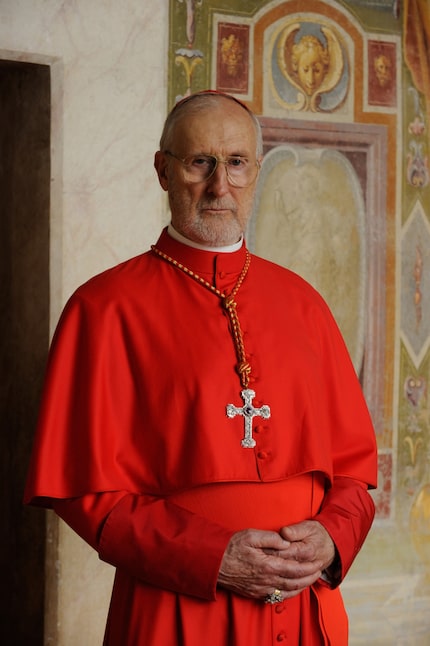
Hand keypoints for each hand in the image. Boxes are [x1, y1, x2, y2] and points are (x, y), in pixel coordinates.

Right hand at [217, 522, 334, 600]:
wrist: (213, 563)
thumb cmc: (231, 547)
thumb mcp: (250, 535)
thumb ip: (271, 538)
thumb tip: (286, 542)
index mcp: (267, 565)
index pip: (294, 568)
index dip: (308, 567)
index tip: (317, 563)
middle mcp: (266, 580)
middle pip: (294, 582)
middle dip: (308, 577)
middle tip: (319, 572)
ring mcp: (260, 589)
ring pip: (287, 592)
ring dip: (301, 587)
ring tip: (310, 581)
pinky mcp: (255, 593)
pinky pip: (276, 598)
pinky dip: (288, 594)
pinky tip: (292, 590)